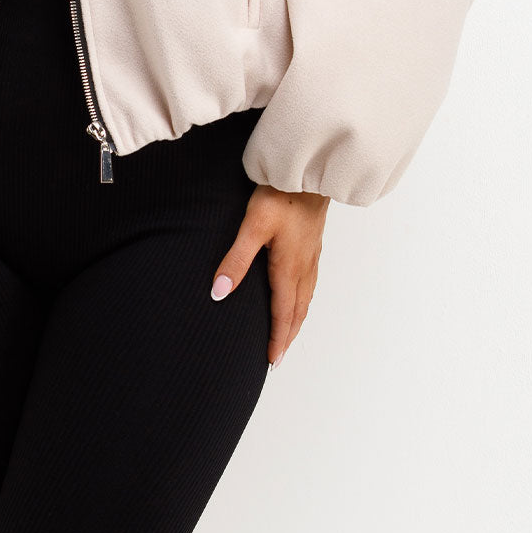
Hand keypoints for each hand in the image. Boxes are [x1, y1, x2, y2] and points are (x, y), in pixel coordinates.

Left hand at [210, 184, 329, 368]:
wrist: (308, 171)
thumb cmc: (280, 195)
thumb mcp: (252, 226)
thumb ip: (236, 260)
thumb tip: (219, 292)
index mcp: (288, 268)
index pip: (282, 312)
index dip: (277, 338)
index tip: (272, 360)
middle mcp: (303, 266)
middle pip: (297, 310)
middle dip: (287, 335)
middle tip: (279, 357)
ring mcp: (311, 255)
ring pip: (306, 297)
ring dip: (297, 319)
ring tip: (288, 333)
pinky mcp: (312, 243)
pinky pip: (311, 282)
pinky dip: (304, 299)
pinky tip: (299, 294)